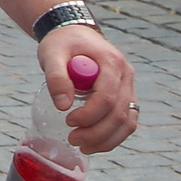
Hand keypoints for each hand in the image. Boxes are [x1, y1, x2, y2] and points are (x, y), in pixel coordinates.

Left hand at [36, 28, 137, 154]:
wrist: (74, 34)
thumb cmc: (62, 43)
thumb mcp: (52, 54)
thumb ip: (56, 77)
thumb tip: (63, 106)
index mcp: (111, 62)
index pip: (106, 97)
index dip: (89, 115)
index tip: (68, 120)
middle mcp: (126, 74)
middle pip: (119, 113)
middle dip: (96, 133)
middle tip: (73, 139)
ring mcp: (129, 86)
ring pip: (128, 121)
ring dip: (107, 140)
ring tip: (83, 147)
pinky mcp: (125, 95)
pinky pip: (127, 121)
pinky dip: (114, 136)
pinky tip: (96, 143)